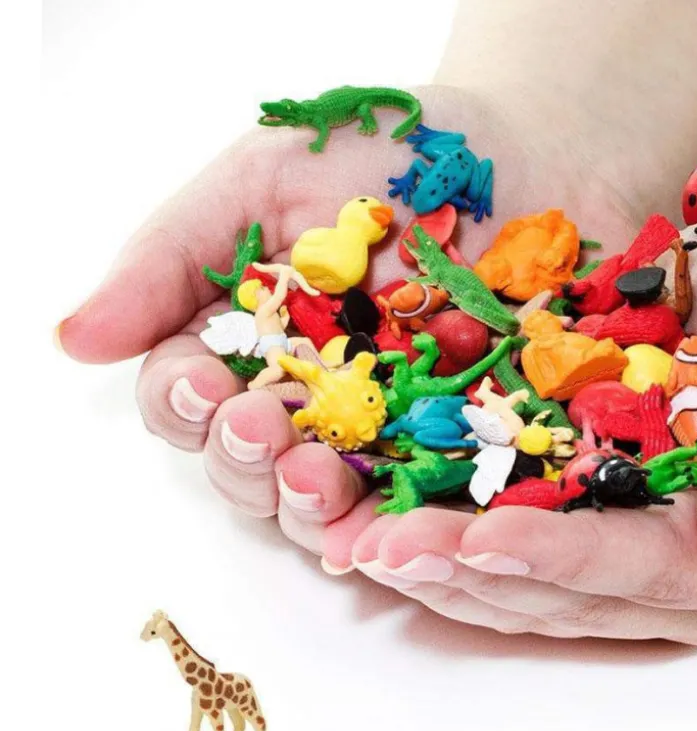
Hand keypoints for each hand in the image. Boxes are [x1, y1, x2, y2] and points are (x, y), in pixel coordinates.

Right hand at [57, 84, 658, 557]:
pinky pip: (433, 512)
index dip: (185, 407)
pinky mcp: (472, 454)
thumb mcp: (268, 176)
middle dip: (247, 461)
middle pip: (254, 471)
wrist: (539, 150)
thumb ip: (175, 256)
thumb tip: (74, 340)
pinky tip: (400, 530)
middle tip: (263, 428)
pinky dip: (411, 530)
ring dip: (313, 508)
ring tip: (320, 478)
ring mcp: (395, 437)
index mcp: (259, 344)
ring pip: (331, 507)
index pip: (194, 403)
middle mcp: (318, 404)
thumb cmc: (397, 152)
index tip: (202, 386)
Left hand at [348, 192, 696, 644]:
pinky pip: (524, 545)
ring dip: (450, 571)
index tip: (478, 537)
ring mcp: (645, 551)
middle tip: (381, 550)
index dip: (559, 556)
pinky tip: (397, 525)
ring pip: (536, 587)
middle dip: (474, 574)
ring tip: (367, 548)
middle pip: (573, 593)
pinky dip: (460, 539)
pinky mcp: (603, 515)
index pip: (645, 570)